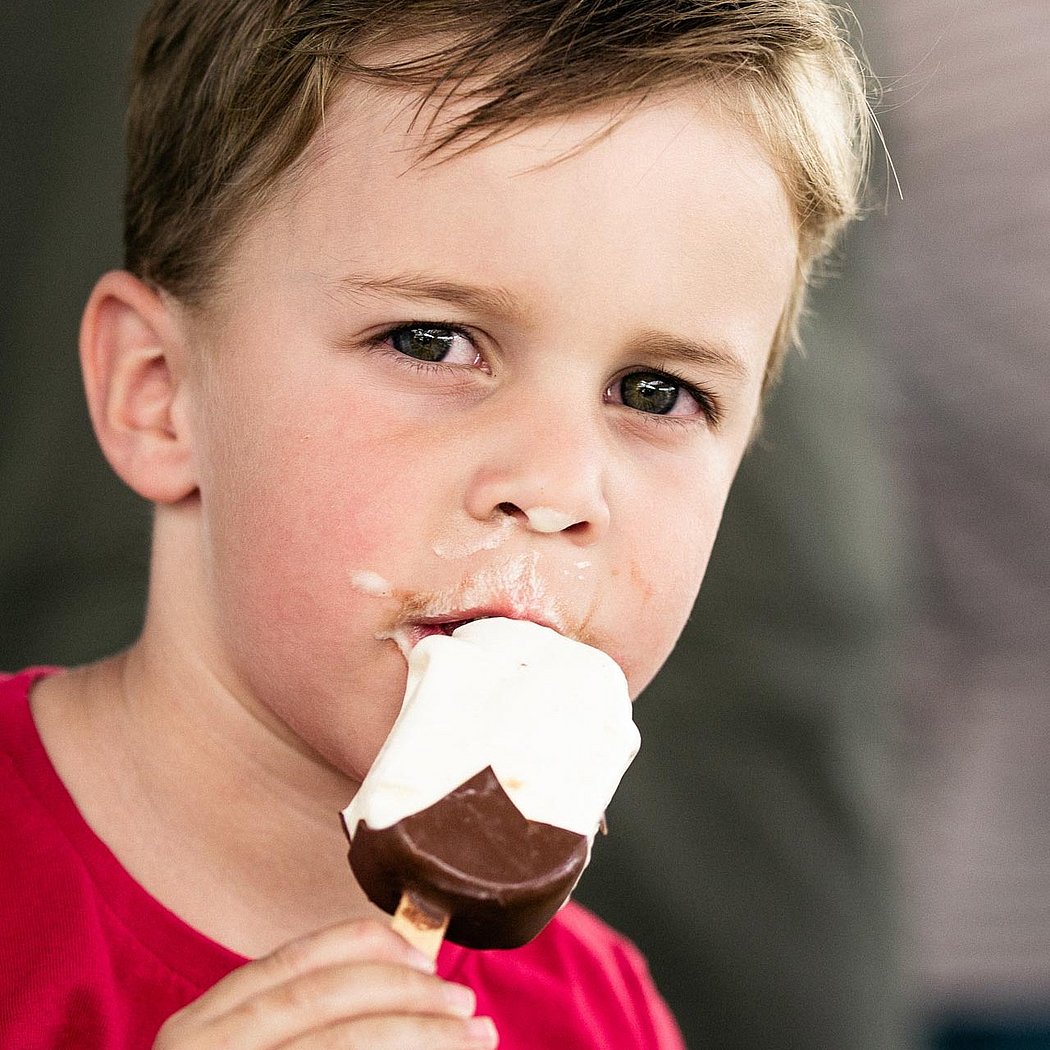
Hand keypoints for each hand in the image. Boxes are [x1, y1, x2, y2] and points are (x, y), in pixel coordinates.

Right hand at [153, 919, 497, 1048]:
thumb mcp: (244, 1049)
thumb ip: (303, 1020)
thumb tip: (408, 984)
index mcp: (201, 1024)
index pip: (293, 960)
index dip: (364, 945)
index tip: (422, 953)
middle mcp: (205, 1049)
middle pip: (322, 998)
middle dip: (406, 993)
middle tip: (464, 1003)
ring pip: (341, 1043)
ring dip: (419, 1037)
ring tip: (473, 1038)